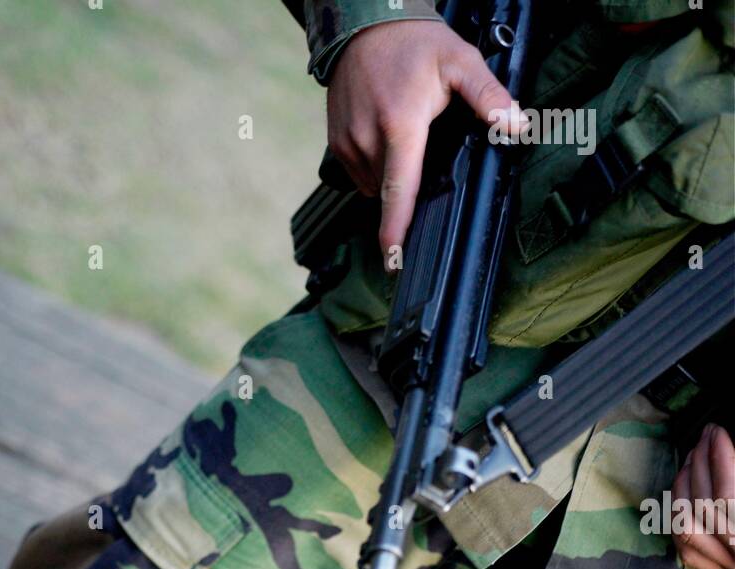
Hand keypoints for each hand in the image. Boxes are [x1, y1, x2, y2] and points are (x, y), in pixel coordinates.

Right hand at [326, 20, 521, 260]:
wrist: (363, 22)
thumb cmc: (413, 42)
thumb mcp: (460, 60)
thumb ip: (489, 95)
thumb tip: (516, 124)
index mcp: (400, 125)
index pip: (400, 191)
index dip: (396, 230)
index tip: (394, 261)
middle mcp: (368, 139)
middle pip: (392, 191)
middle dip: (411, 185)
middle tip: (424, 148)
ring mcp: (347, 143)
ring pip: (375, 186)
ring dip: (393, 176)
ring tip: (404, 136)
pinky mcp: (336, 143)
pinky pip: (360, 174)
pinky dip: (376, 167)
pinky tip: (387, 138)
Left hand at [671, 423, 734, 568]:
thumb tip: (730, 452)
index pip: (727, 492)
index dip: (720, 456)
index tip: (718, 432)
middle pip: (705, 504)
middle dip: (700, 463)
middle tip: (704, 436)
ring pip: (688, 527)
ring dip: (684, 488)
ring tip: (691, 460)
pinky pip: (688, 550)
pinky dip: (679, 521)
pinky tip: (682, 497)